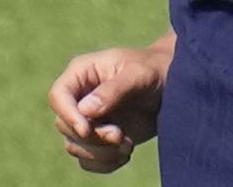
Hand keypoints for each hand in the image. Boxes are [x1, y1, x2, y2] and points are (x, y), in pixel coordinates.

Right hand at [47, 37, 172, 173]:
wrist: (174, 87)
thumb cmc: (156, 70)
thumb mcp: (139, 74)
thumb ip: (114, 90)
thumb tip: (85, 111)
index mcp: (83, 72)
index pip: (58, 96)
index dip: (68, 115)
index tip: (87, 129)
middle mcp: (79, 97)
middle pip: (65, 125)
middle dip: (92, 137)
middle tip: (119, 136)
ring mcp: (88, 120)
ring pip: (75, 146)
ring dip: (100, 153)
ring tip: (127, 145)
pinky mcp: (98, 139)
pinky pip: (88, 160)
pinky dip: (105, 163)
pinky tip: (125, 154)